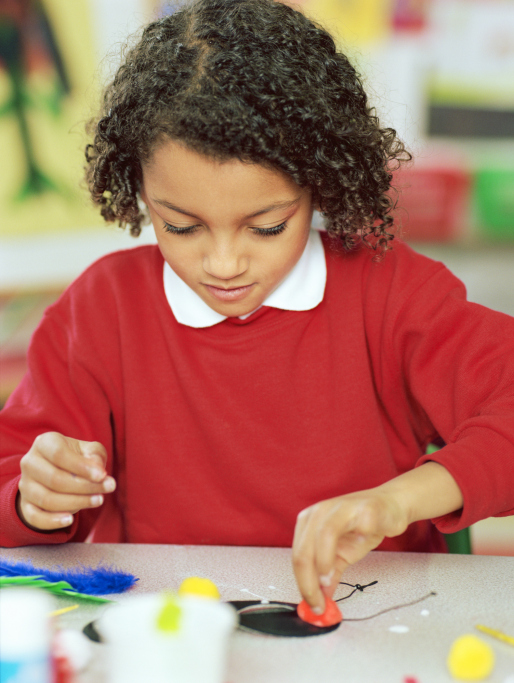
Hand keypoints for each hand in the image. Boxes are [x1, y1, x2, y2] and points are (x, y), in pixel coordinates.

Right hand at [17, 432, 115, 531]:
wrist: (56, 472)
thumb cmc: (76, 459)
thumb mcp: (89, 451)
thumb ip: (96, 456)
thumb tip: (98, 471)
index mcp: (44, 443)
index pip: (59, 454)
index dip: (81, 466)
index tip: (102, 475)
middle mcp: (30, 462)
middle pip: (55, 479)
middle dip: (85, 486)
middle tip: (108, 488)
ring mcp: (25, 485)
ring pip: (47, 499)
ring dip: (76, 502)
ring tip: (98, 500)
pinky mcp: (25, 505)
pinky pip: (36, 517)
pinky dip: (52, 521)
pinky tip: (70, 520)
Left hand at [292, 489, 408, 613]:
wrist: (390, 507)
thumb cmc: (362, 526)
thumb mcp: (341, 553)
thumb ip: (329, 574)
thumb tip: (320, 600)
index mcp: (309, 521)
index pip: (297, 556)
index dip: (302, 584)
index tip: (312, 604)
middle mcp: (321, 511)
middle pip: (305, 548)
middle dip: (309, 581)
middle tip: (319, 602)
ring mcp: (343, 508)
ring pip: (324, 533)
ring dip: (324, 562)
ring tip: (328, 581)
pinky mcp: (366, 509)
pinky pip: (361, 524)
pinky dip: (360, 537)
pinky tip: (362, 545)